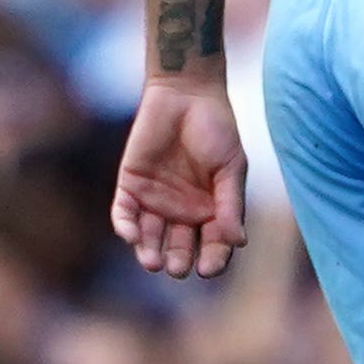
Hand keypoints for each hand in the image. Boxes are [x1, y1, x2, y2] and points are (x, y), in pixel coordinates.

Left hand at [112, 77, 247, 279]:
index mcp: (211, 209)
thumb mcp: (231, 167)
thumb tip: (239, 242)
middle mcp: (182, 211)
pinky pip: (124, 215)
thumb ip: (231, 204)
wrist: (186, 94)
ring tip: (153, 262)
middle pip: (179, 248)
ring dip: (149, 253)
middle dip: (178, 261)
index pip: (212, 244)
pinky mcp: (130, 187)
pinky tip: (132, 235)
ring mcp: (155, 201)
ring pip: (149, 238)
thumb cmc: (216, 128)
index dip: (212, 259)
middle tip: (178, 267)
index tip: (209, 269)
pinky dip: (126, 228)